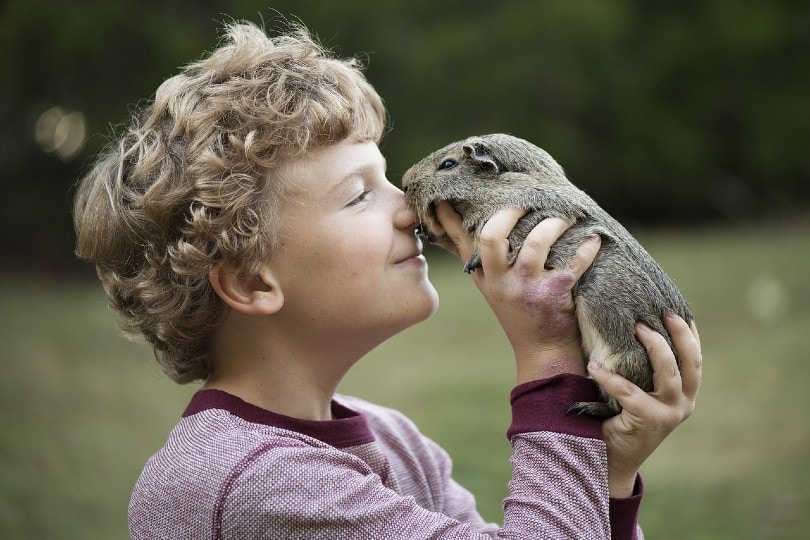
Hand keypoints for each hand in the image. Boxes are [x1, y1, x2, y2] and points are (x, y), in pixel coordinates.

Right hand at [434, 202, 600, 382]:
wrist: (543, 351)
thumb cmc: (519, 311)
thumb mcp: (491, 285)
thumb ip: (479, 256)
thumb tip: (459, 220)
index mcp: (484, 274)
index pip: (462, 239)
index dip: (452, 215)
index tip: (446, 191)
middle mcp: (500, 281)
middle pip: (492, 236)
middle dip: (510, 212)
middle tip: (528, 201)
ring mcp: (527, 288)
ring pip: (536, 243)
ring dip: (554, 224)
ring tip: (566, 216)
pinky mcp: (555, 295)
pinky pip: (574, 262)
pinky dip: (586, 248)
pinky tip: (593, 239)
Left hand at [588, 313, 701, 496]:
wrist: (612, 458)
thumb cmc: (621, 417)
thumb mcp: (639, 391)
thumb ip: (643, 369)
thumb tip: (629, 327)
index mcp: (685, 394)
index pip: (694, 359)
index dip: (690, 334)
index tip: (680, 310)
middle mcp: (683, 403)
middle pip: (690, 362)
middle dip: (679, 333)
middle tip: (663, 311)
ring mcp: (669, 413)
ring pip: (669, 374)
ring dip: (654, 347)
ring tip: (636, 328)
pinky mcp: (650, 421)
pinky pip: (629, 392)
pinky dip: (610, 377)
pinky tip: (594, 366)